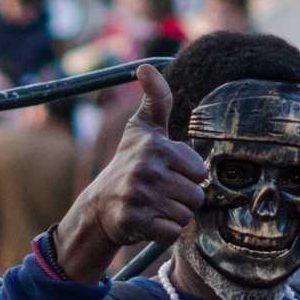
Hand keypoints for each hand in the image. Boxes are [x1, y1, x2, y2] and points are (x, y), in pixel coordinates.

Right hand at [52, 65, 207, 282]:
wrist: (100, 206)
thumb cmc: (128, 163)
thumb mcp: (142, 129)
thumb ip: (156, 98)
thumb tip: (147, 66)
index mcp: (155, 146)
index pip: (200, 172)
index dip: (186, 176)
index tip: (165, 173)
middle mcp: (146, 170)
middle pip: (196, 196)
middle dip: (181, 198)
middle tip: (159, 193)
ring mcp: (139, 197)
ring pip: (185, 216)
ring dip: (172, 215)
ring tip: (153, 206)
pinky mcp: (134, 222)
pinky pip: (172, 233)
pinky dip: (164, 232)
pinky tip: (148, 222)